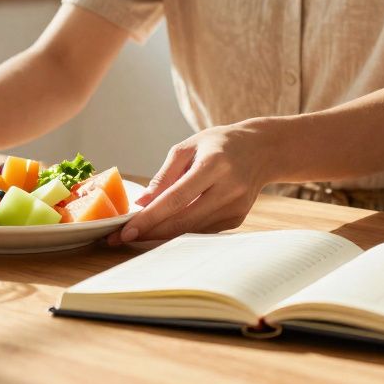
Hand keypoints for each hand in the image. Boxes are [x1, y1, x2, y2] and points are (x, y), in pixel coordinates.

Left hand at [110, 121, 272, 244]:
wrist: (261, 150)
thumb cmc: (219, 144)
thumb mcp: (188, 147)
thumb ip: (164, 176)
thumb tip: (142, 203)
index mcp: (214, 165)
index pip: (176, 199)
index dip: (150, 218)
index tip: (126, 231)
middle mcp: (228, 189)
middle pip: (184, 221)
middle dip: (150, 232)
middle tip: (122, 239)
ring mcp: (236, 207)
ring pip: (192, 231)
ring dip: (163, 235)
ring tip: (138, 234)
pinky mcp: (238, 219)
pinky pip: (203, 231)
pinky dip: (182, 231)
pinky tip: (164, 228)